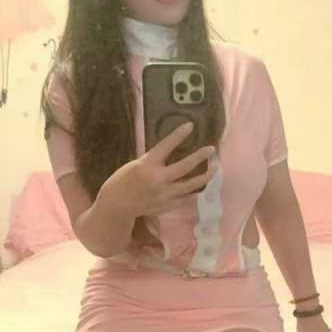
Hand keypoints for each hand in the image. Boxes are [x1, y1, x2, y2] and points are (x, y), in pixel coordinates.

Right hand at [101, 122, 217, 220]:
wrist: (117, 205)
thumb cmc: (123, 181)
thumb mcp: (136, 165)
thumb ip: (154, 161)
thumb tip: (171, 153)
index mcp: (148, 165)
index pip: (166, 146)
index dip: (178, 135)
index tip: (190, 126)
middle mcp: (158, 179)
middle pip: (185, 167)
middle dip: (200, 156)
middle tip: (211, 149)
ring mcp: (164, 194)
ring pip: (191, 185)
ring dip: (205, 176)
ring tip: (214, 168)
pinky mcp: (167, 206)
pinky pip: (186, 198)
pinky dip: (193, 190)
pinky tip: (200, 184)